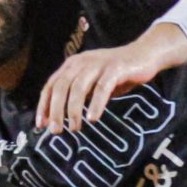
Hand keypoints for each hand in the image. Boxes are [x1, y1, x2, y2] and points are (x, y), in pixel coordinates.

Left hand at [37, 25, 185, 132]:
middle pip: (61, 87)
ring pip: (78, 87)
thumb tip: (59, 119)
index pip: (51, 85)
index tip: (41, 125)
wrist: (144, 55)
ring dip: (74, 110)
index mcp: (72, 65)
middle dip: (56, 110)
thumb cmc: (116, 73)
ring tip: (75, 128)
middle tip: (56, 131)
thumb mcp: (92, 83)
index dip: (44, 105)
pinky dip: (96, 104)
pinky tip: (93, 118)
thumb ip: (77, 95)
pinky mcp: (116, 68)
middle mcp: (82, 62)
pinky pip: (102, 88)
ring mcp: (99, 64)